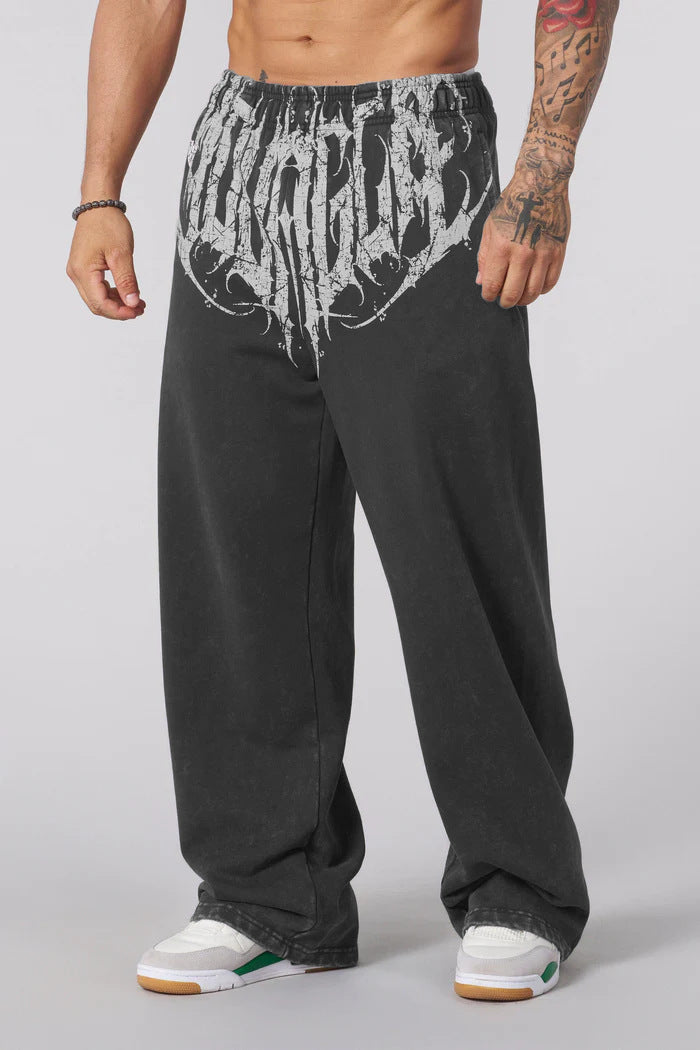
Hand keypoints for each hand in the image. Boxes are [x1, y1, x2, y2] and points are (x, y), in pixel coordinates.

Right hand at [66, 207, 145, 319]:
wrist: (98, 206)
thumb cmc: (107, 224)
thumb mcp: (121, 254)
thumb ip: (127, 281)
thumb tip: (132, 303)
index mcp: (82, 271)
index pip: (100, 304)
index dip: (119, 312)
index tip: (137, 312)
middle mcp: (76, 273)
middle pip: (97, 305)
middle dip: (119, 311)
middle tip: (140, 309)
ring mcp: (78, 271)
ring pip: (97, 298)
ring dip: (117, 304)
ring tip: (137, 302)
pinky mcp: (83, 267)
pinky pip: (96, 288)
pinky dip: (112, 294)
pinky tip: (126, 293)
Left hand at [476, 173, 569, 308]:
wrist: (541, 185)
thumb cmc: (512, 205)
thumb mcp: (490, 228)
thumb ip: (484, 258)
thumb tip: (482, 282)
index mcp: (501, 247)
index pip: (492, 285)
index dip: (489, 295)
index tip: (489, 294)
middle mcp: (523, 253)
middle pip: (513, 295)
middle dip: (505, 301)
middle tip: (503, 298)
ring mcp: (543, 254)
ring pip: (533, 293)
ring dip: (523, 299)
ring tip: (518, 293)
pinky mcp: (558, 253)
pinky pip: (550, 283)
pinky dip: (540, 289)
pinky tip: (533, 283)